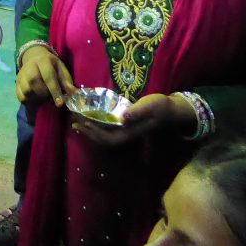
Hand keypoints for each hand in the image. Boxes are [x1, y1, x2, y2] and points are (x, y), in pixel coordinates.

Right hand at [16, 46, 74, 106]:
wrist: (34, 56)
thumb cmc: (51, 64)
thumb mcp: (61, 68)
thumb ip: (66, 81)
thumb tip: (73, 94)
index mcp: (43, 61)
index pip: (48, 77)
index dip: (54, 91)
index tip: (60, 103)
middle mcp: (30, 67)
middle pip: (34, 82)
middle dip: (45, 94)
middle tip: (51, 98)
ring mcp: (21, 74)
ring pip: (26, 91)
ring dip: (37, 98)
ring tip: (44, 98)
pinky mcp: (16, 82)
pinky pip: (20, 96)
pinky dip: (29, 101)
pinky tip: (36, 99)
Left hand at [71, 93, 192, 146]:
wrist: (171, 110)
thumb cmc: (161, 107)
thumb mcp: (150, 106)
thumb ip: (137, 112)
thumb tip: (123, 117)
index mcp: (131, 132)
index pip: (109, 138)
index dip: (95, 133)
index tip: (83, 123)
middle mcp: (126, 134)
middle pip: (103, 139)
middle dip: (88, 132)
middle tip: (74, 120)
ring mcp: (125, 130)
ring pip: (104, 134)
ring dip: (90, 128)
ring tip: (77, 119)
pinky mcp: (125, 124)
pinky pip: (107, 127)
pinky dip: (97, 123)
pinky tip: (89, 116)